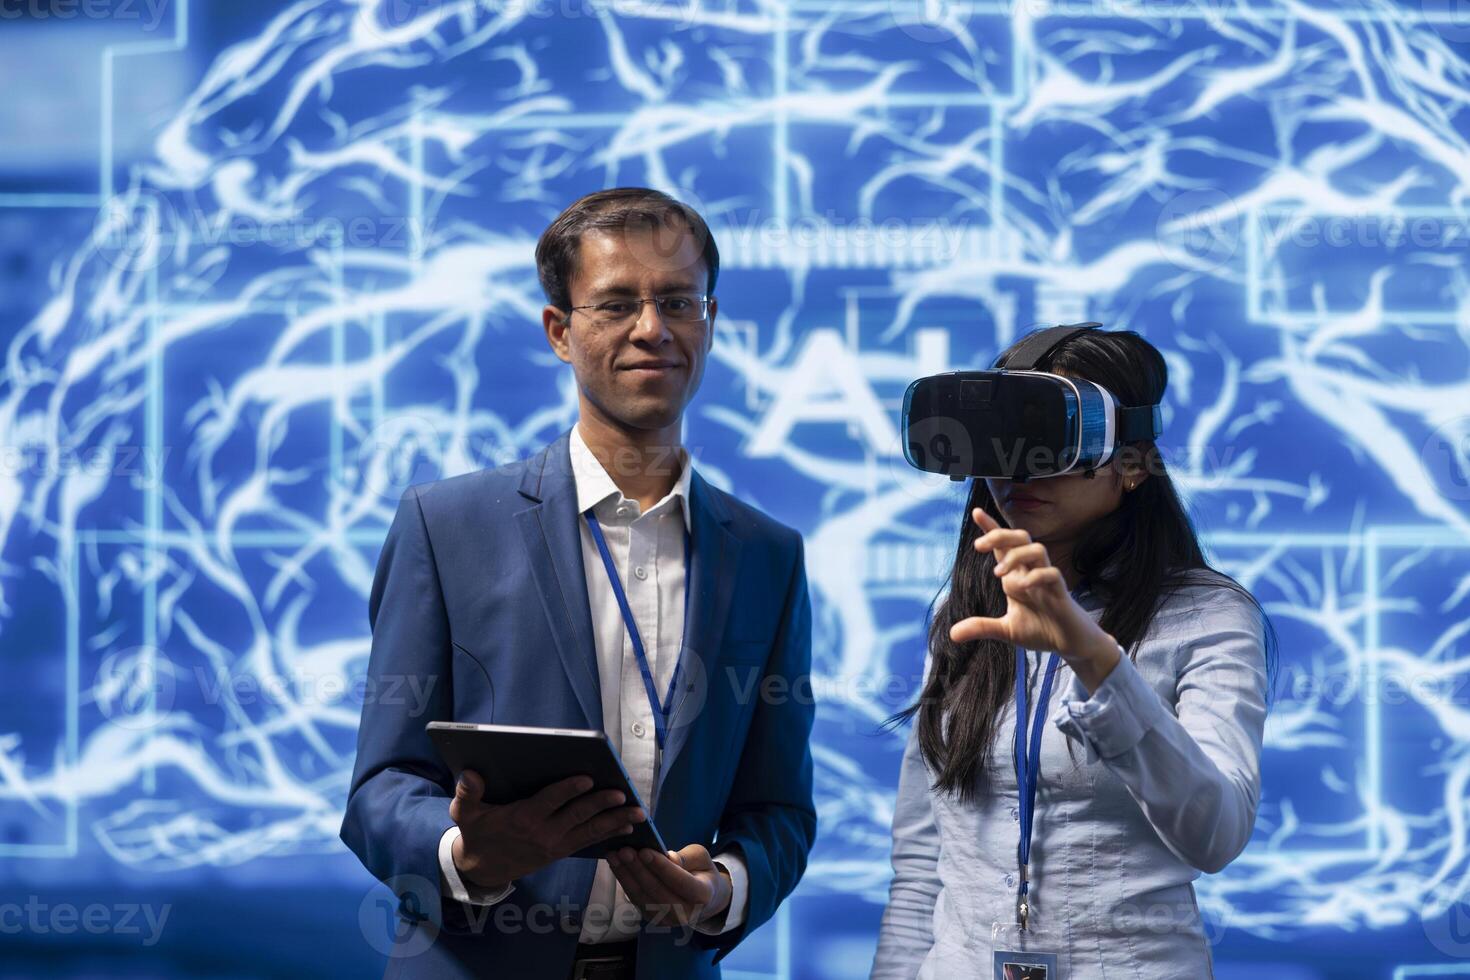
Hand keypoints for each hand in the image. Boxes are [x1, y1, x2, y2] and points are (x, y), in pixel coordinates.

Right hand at [449, 771, 645, 889]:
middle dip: (601, 804)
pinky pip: (588, 842)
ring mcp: (554, 844)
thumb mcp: (465, 814)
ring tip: (637, 812)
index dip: (568, 790)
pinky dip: (609, 834)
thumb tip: (470, 773)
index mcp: (521, 819)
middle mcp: (542, 833)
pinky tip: (627, 826)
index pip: (549, 802)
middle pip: (577, 816)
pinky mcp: (561, 851)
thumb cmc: (477, 833)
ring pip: (589, 831)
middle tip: (622, 794)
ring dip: (615, 821)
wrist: (482, 869)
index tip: (587, 778)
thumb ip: (467, 793)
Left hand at [606, 843, 732, 929]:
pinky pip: (637, 900)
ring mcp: (668, 920)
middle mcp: (686, 913)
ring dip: (626, 876)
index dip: (662, 868)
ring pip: (643, 898)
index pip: (681, 883)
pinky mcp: (654, 919)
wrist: (703, 899)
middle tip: (624, 851)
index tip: (644, 851)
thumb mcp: (701, 858)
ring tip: (614, 856)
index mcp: (704, 896)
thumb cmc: (701, 872)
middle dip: (638, 870)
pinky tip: (616, 865)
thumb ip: (686, 857)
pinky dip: (625, 882)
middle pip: (658, 892)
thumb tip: (667, 857)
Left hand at [951, 508, 1118, 679]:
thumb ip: (982, 627)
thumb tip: (953, 633)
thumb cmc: (1041, 630)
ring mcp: (1047, 581)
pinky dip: (1036, 576)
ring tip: (998, 573)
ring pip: (1036, 549)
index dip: (991, 528)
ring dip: (1015, 556)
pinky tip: (1023, 588)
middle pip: (1020, 538)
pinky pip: (1052, 573)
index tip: (976, 513)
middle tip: (978, 546)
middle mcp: (1031, 572)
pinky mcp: (1061, 593)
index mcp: (1017, 576)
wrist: (1070, 645)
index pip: (1004, 546)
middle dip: (999, 535)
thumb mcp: (1006, 630)